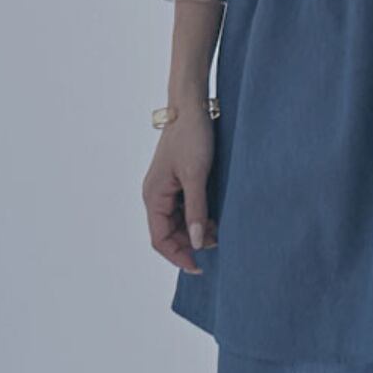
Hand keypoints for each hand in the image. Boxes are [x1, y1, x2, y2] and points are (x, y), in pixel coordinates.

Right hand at [142, 105, 218, 272]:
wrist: (191, 105)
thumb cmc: (192, 136)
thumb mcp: (196, 175)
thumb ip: (197, 210)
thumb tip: (197, 243)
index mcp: (154, 196)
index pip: (160, 239)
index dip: (178, 256)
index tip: (199, 266)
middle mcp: (156, 195)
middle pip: (168, 233)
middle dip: (189, 243)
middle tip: (216, 246)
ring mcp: (166, 188)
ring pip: (177, 221)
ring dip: (195, 230)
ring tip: (218, 232)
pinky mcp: (177, 180)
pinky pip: (184, 207)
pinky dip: (198, 216)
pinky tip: (214, 217)